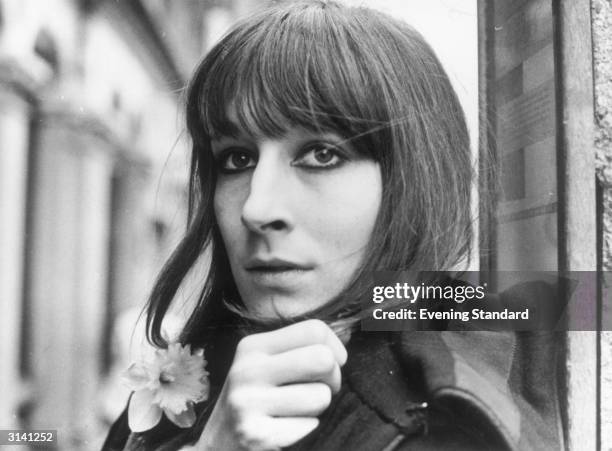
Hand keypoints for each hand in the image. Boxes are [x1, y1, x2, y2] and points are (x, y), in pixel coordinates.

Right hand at [192, 319, 347, 450]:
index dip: (334, 348)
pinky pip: (309, 425)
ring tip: (298, 409)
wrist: (217, 445)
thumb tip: (345, 340)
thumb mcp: (265, 363)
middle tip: (321, 388)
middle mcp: (248, 370)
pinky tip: (286, 427)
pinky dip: (305, 428)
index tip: (329, 364)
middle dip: (333, 377)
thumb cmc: (255, 399)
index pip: (314, 329)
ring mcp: (249, 403)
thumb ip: (299, 347)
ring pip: (321, 396)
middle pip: (322, 359)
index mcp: (252, 346)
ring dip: (318, 406)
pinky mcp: (256, 435)